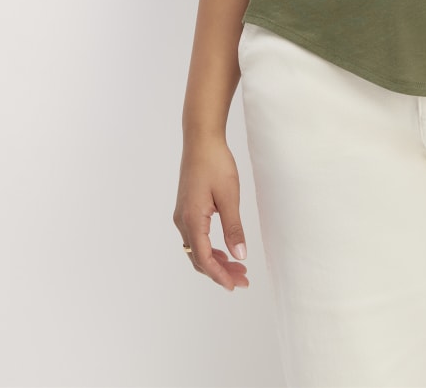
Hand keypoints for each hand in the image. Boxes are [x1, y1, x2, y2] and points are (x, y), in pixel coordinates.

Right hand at [173, 137, 249, 289]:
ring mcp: (182, 216)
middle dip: (220, 272)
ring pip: (197, 249)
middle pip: (199, 258)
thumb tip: (240, 256)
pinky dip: (210, 248)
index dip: (220, 275)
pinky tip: (226, 249)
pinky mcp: (186, 209)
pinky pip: (196, 238)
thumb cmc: (216, 164)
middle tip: (244, 279)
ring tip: (238, 267)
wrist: (201, 141)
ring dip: (216, 261)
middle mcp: (182, 221)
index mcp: (192, 220)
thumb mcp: (229, 196)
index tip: (236, 285)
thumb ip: (234, 228)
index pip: (204, 259)